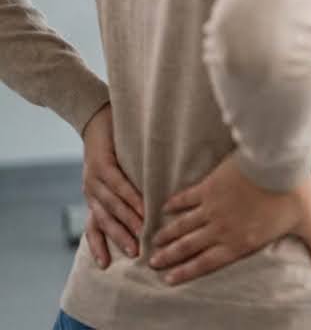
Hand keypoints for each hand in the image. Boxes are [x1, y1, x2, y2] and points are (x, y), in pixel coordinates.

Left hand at [81, 103, 143, 266]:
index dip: (98, 245)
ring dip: (128, 221)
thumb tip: (149, 207)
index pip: (93, 226)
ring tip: (143, 233)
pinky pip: (118, 185)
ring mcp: (94, 178)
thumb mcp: (116, 172)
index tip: (106, 265)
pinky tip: (143, 207)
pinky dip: (131, 198)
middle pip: (104, 221)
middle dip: (119, 238)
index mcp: (94, 196)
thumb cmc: (113, 145)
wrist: (97, 116)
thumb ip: (126, 190)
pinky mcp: (102, 164)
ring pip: (111, 206)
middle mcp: (91, 191)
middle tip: (136, 252)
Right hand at [150, 153, 310, 285]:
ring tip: (152, 243)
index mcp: (242, 241)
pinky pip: (188, 197)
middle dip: (170, 256)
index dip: (188, 272)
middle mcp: (222, 228)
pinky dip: (175, 203)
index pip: (209, 262)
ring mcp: (213, 206)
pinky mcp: (210, 184)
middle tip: (152, 263)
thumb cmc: (295, 193)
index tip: (169, 280)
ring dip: (167, 235)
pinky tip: (164, 207)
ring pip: (184, 225)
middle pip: (190, 246)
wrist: (278, 161)